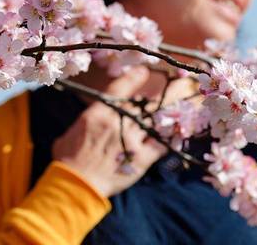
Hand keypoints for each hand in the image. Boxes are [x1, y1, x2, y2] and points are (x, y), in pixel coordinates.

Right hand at [51, 68, 167, 197]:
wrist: (76, 184)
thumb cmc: (68, 159)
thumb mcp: (71, 132)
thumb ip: (87, 122)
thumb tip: (92, 118)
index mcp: (99, 113)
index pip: (120, 89)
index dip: (134, 78)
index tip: (144, 71)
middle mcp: (118, 123)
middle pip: (144, 104)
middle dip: (162, 94)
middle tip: (180, 84)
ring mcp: (131, 140)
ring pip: (156, 121)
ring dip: (171, 112)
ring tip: (187, 102)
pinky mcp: (140, 159)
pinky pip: (160, 145)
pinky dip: (170, 139)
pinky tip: (179, 133)